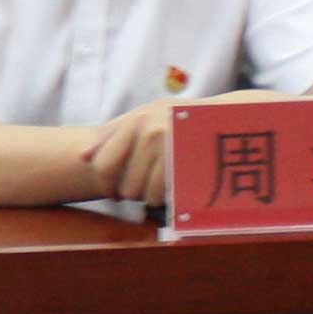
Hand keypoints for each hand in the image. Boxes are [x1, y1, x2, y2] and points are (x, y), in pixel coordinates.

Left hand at [86, 88, 275, 207]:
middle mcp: (151, 133)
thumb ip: (114, 132)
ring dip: (149, 197)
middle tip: (141, 190)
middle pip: (124, 186)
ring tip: (160, 185)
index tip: (113, 189)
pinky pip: (162, 197)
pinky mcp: (188, 167)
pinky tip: (171, 189)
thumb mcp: (148, 114)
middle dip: (129, 193)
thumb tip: (83, 156)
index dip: (106, 183)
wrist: (229, 118)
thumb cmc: (181, 118)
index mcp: (137, 120)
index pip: (102, 164)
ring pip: (143, 195)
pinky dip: (164, 199)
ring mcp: (171, 149)